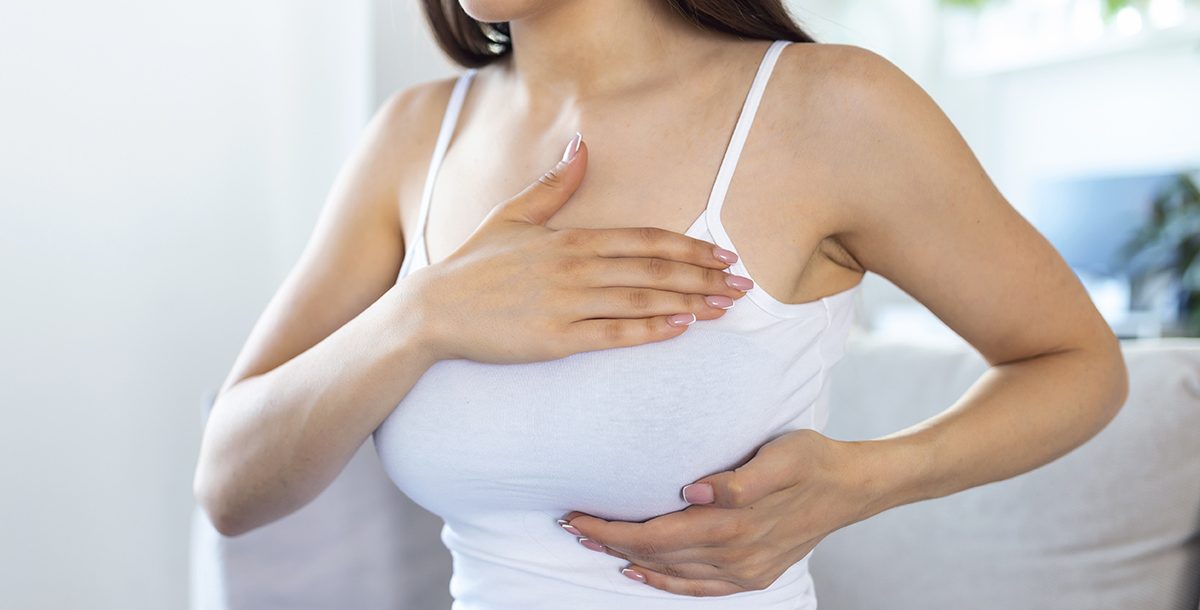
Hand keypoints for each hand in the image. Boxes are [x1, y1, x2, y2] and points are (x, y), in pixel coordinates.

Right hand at [407, 133, 751, 363]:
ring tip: (725, 307)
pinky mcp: (556, 340)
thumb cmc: (474, 264)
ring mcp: (567, 305)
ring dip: (689, 302)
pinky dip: (650, 330)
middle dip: (703, 276)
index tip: (724, 254)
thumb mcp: (512, 215)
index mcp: (570, 238)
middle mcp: (575, 269)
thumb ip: (554, 184)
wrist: (433, 311)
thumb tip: (581, 144)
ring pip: (641, 300)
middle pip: (653, 269)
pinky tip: (680, 328)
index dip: (689, 247)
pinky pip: (613, 334)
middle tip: (743, 284)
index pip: (644, 239)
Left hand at [558, 429, 889, 596]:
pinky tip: (643, 575)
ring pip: (672, 573)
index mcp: (733, 523)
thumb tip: (693, 490)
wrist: (852, 488)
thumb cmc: (812, 460)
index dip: (612, 529)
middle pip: (655, 555)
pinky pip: (699, 588)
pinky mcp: (753, 576)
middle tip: (572, 526)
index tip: (578, 517)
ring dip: (630, 560)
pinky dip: (666, 584)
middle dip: (609, 542)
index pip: (654, 533)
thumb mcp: (782, 455)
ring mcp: (743, 571)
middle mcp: (734, 554)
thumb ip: (739, 479)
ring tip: (594, 545)